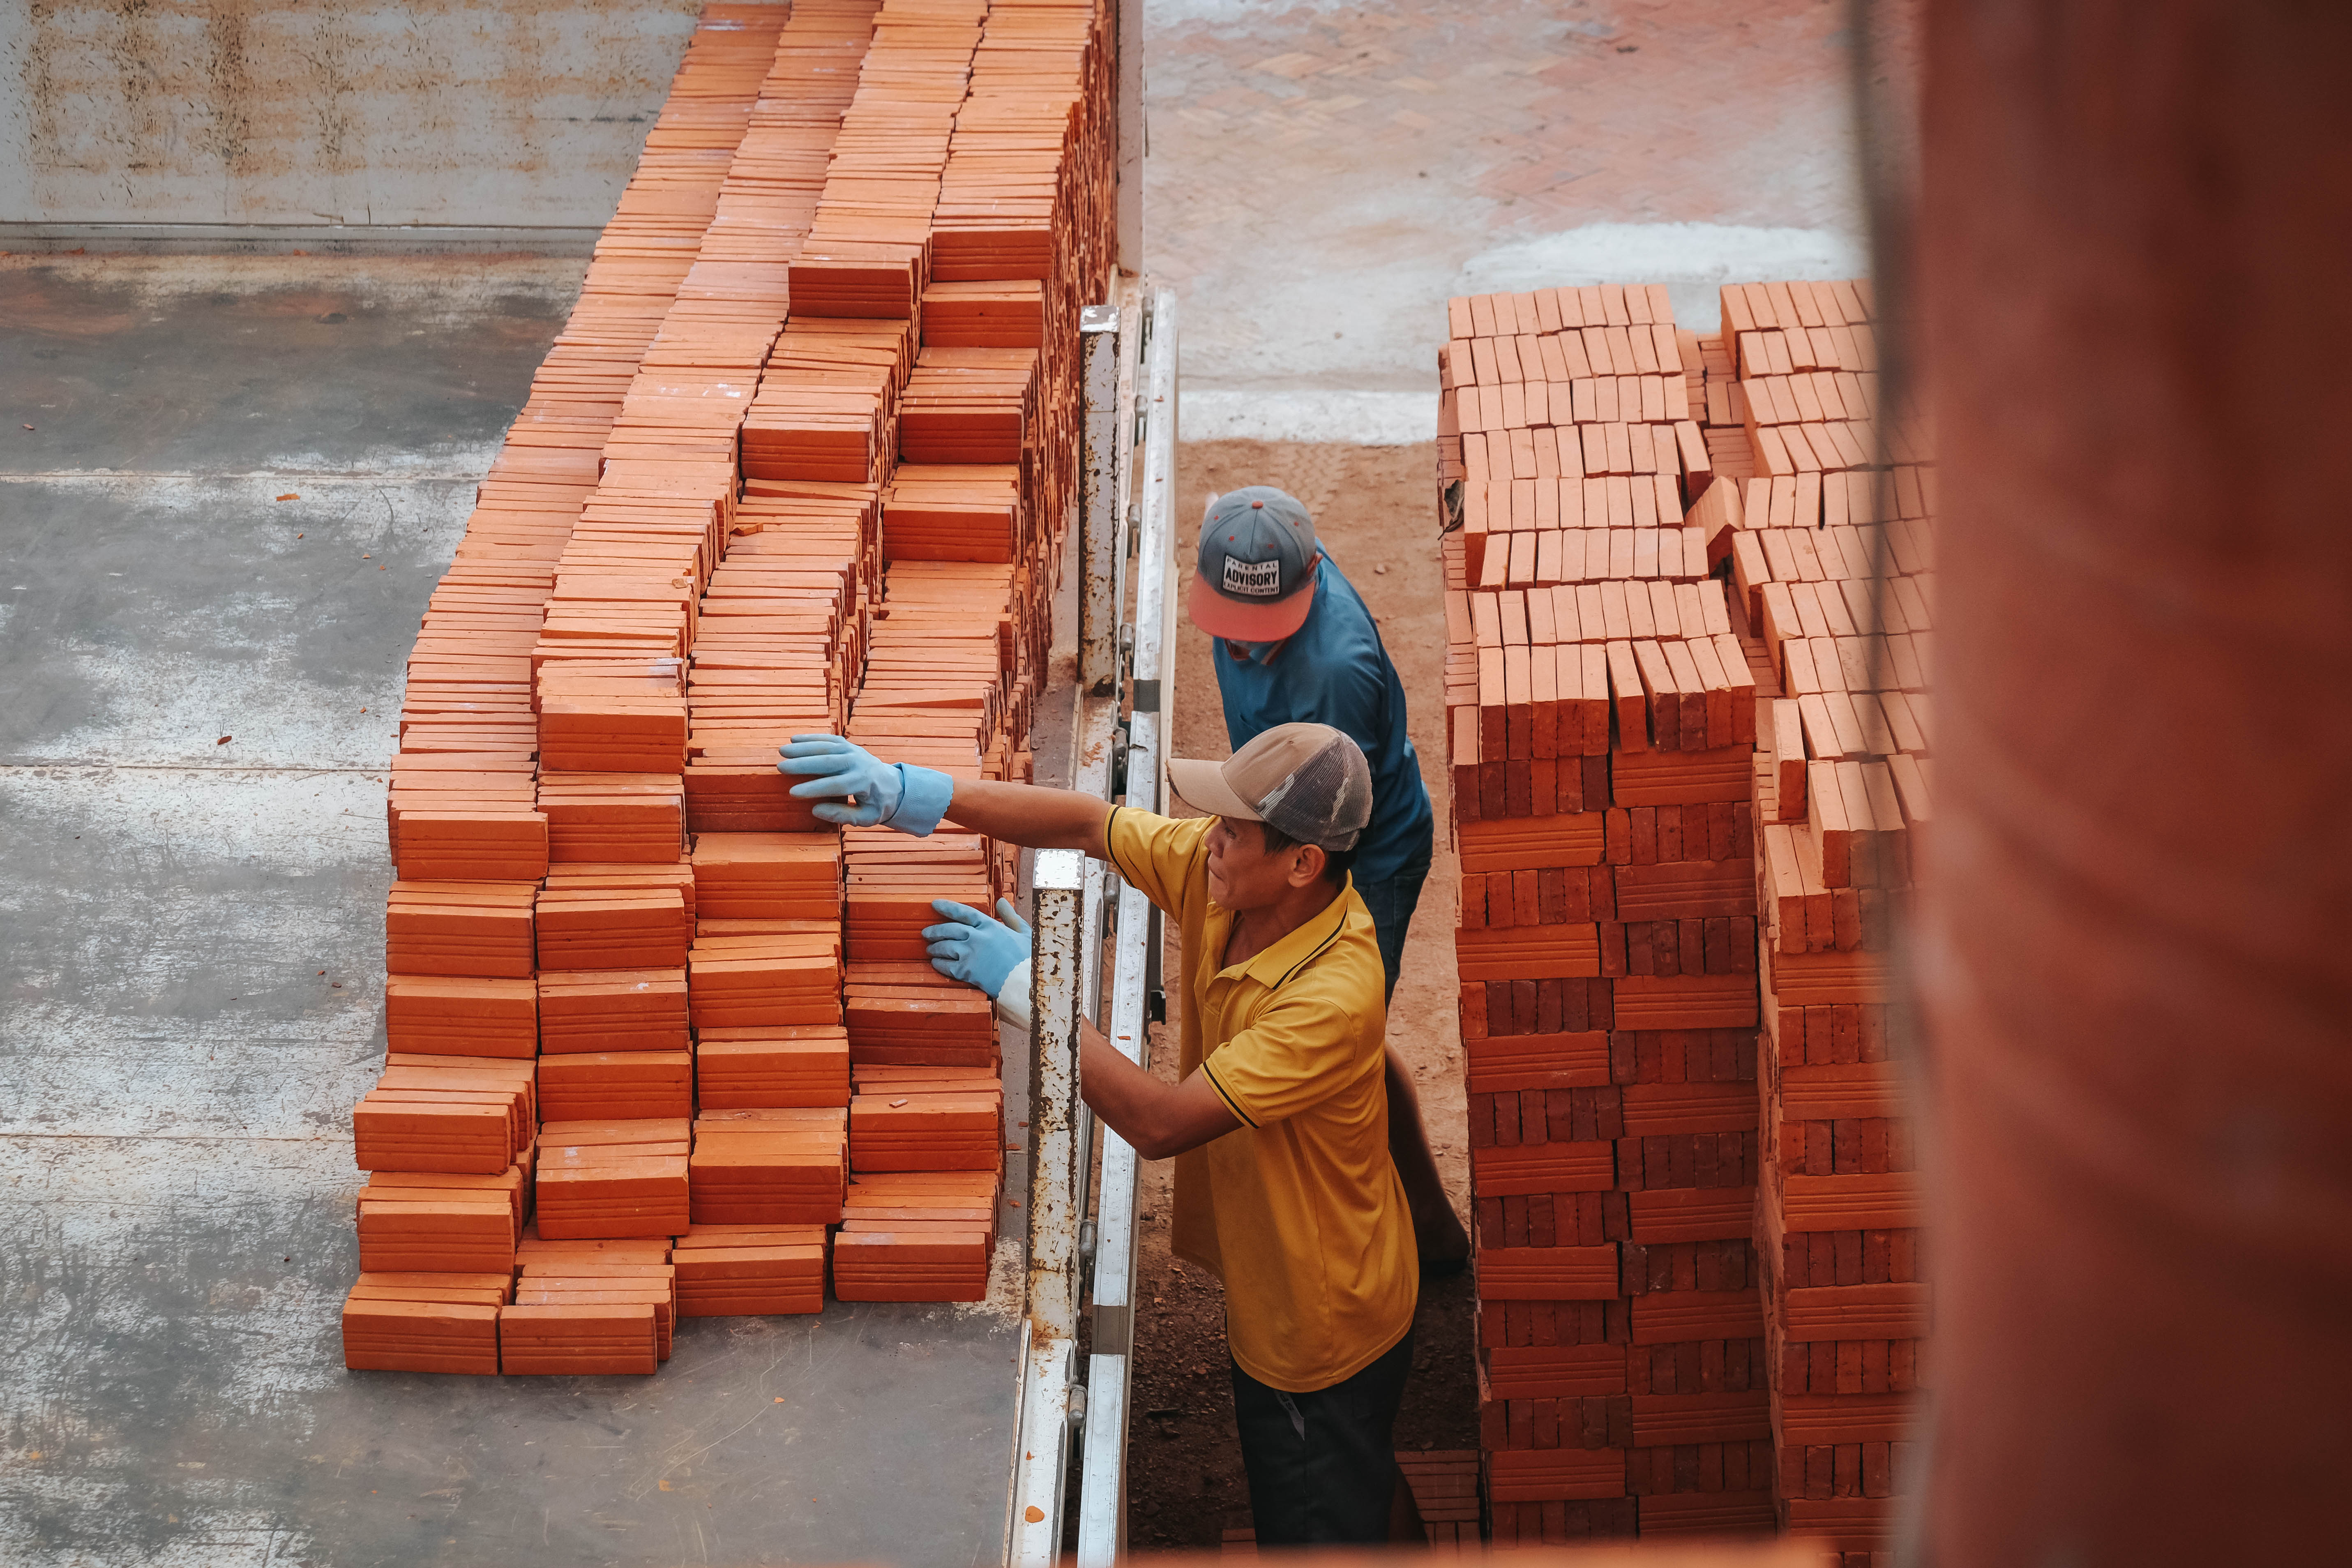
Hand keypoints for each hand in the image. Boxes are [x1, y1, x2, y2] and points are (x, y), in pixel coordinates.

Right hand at [778, 734, 901, 826]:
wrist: (892, 785)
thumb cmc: (877, 804)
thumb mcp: (866, 818)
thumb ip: (842, 815)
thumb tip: (816, 810)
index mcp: (864, 782)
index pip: (836, 785)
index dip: (814, 789)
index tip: (793, 793)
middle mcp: (859, 763)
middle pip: (828, 762)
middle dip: (803, 764)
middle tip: (781, 767)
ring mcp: (854, 751)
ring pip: (826, 747)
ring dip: (803, 748)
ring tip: (783, 752)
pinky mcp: (849, 745)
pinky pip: (829, 739)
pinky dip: (811, 738)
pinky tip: (794, 739)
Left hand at [923, 897, 1031, 999]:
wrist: (1024, 981)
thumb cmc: (1027, 958)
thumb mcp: (1023, 933)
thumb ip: (1010, 917)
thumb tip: (1001, 901)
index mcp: (990, 926)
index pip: (964, 912)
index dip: (948, 907)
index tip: (935, 904)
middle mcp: (977, 937)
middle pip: (950, 930)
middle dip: (936, 930)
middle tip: (926, 932)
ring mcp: (970, 954)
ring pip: (945, 947)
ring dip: (935, 947)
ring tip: (930, 949)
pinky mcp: (967, 971)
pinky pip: (947, 966)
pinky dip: (939, 964)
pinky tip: (935, 963)